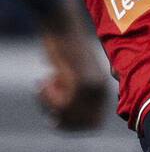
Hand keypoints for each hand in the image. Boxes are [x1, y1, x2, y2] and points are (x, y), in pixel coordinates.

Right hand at [36, 0, 107, 130]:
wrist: (63, 25)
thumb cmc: (64, 48)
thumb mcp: (73, 74)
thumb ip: (74, 95)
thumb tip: (58, 120)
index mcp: (103, 90)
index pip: (94, 124)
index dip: (73, 126)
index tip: (54, 117)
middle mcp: (101, 90)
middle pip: (84, 125)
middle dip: (62, 121)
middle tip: (47, 105)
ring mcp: (93, 86)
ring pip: (71, 116)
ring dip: (51, 107)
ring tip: (44, 87)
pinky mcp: (80, 79)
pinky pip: (63, 104)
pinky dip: (48, 97)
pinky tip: (44, 80)